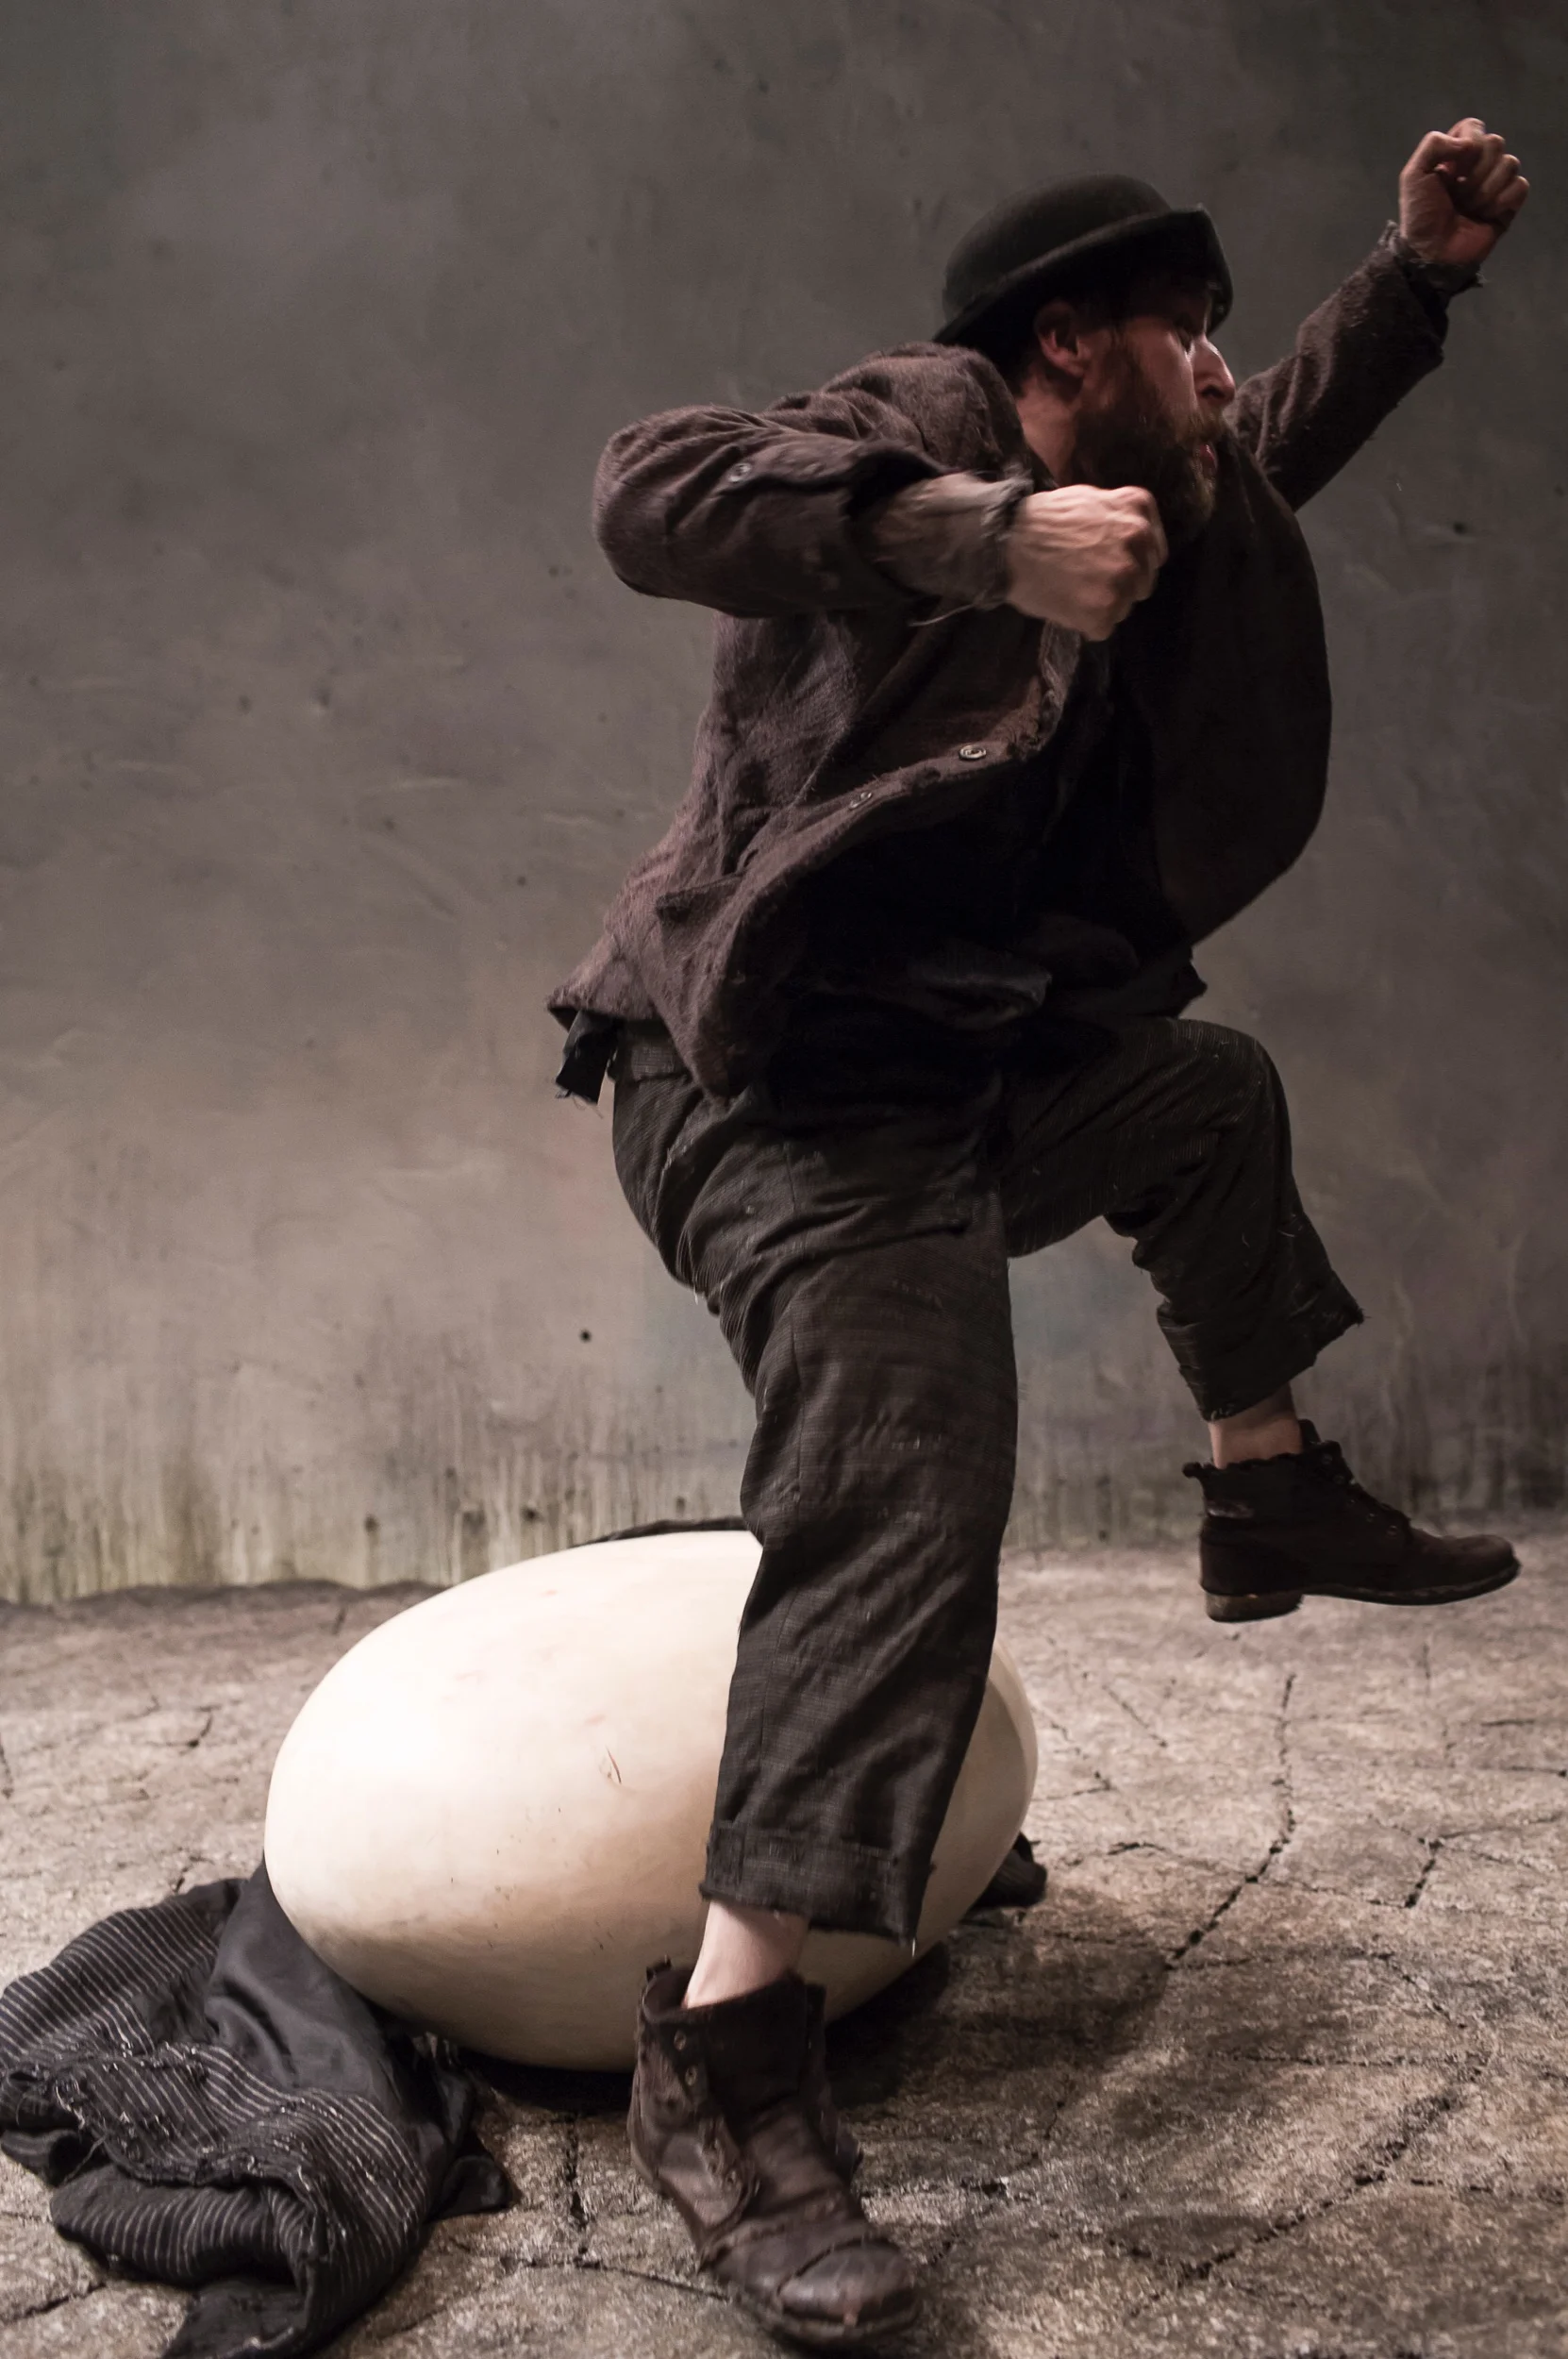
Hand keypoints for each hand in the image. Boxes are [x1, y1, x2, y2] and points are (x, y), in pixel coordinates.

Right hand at [1003, 486, 1166, 637]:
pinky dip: (1084, 623)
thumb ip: (1118, 516)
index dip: (1131, 563)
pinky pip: (1103, 628)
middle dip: (1118, 586)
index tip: (1107, 566)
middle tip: (1085, 581)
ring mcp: (1123, 577)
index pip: (1154, 552)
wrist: (1006, 542)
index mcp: (1137, 510)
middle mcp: (1138, 541)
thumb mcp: (1090, 497)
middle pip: (1143, 582)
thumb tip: (1131, 540)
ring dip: (1102, 605)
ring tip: (1071, 590)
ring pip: (1124, 606)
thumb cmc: (1040, 520)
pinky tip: (1064, 604)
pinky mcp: (1104, 609)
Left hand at [1399, 118, 1528, 272]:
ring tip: (1468, 208)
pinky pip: (1520, 186)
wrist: (1431, 252)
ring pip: (1510, 164)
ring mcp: (1495, 183)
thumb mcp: (1413, 175)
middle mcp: (1479, 164)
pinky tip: (1485, 215)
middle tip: (1458, 194)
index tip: (1451, 169)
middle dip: (1474, 172)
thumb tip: (1469, 144)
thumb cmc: (1420, 215)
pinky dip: (1501, 201)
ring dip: (1485, 190)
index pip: (1474, 127)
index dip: (1467, 144)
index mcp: (1457, 153)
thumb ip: (1434, 144)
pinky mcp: (1509, 203)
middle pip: (1496, 143)